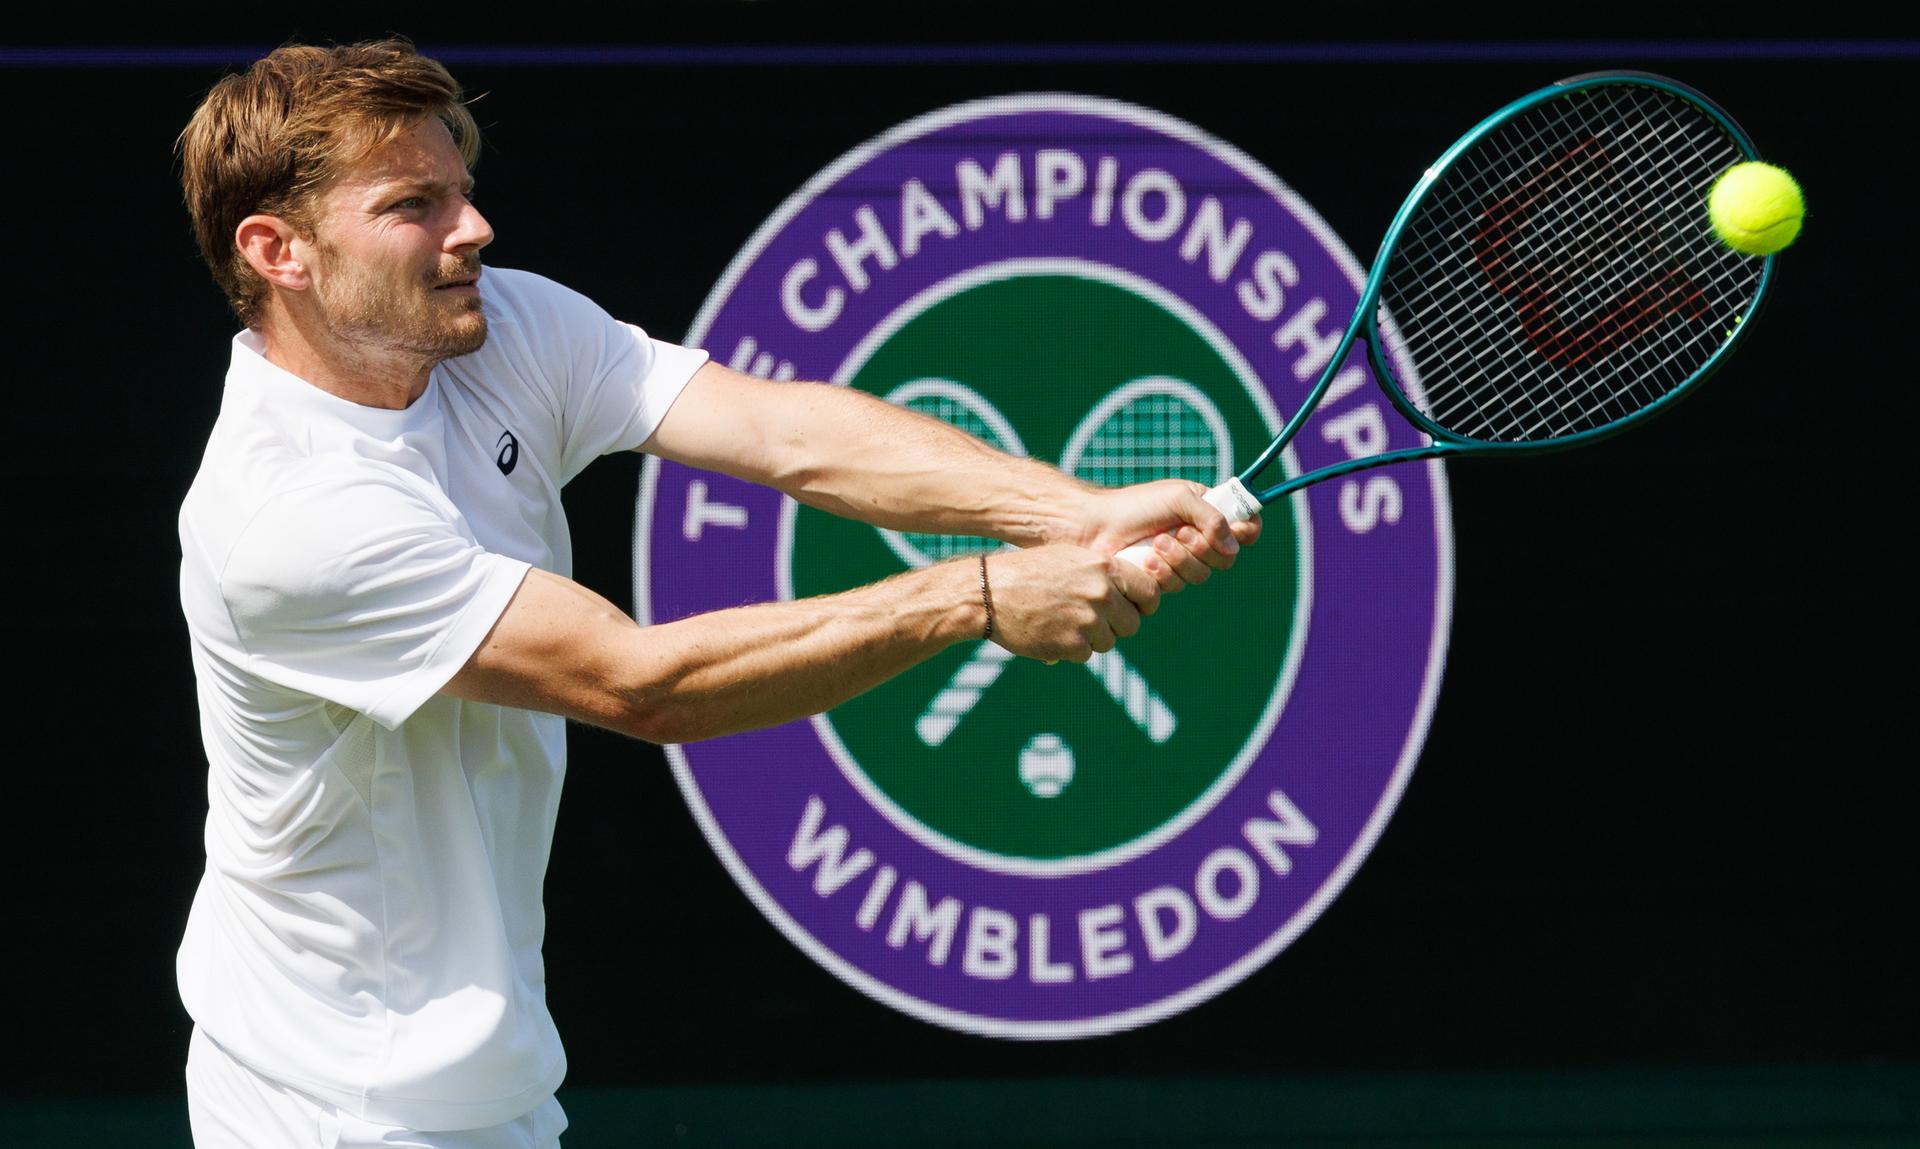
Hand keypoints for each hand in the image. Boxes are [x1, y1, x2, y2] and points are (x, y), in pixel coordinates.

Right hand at [980, 545, 1159, 663]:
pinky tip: (1050, 633)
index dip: (1143, 604)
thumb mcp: (1069, 559)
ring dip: (1090, 639)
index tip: (1135, 609)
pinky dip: (1071, 649)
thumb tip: (1130, 593)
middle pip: (1131, 624)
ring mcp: (1088, 621)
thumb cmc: (1027, 573)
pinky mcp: (1072, 645)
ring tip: (1062, 623)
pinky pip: (1085, 654)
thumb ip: (1101, 574)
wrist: (989, 593)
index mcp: (1104, 568)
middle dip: (1115, 626)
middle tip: (1092, 622)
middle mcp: (1101, 593)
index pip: (1149, 592)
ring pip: (1108, 642)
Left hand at [1073, 480, 1262, 591]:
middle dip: (1202, 548)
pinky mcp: (1160, 580)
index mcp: (1205, 513)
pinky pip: (1176, 586)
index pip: (1243, 526)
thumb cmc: (1134, 505)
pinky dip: (1162, 574)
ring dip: (1179, 560)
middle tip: (1179, 533)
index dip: (1246, 531)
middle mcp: (1196, 539)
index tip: (1240, 531)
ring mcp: (1179, 561)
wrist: (1094, 527)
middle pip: (1225, 558)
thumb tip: (1234, 545)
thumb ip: (1211, 517)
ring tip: (1155, 544)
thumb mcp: (1178, 497)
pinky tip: (1144, 562)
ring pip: (1200, 575)